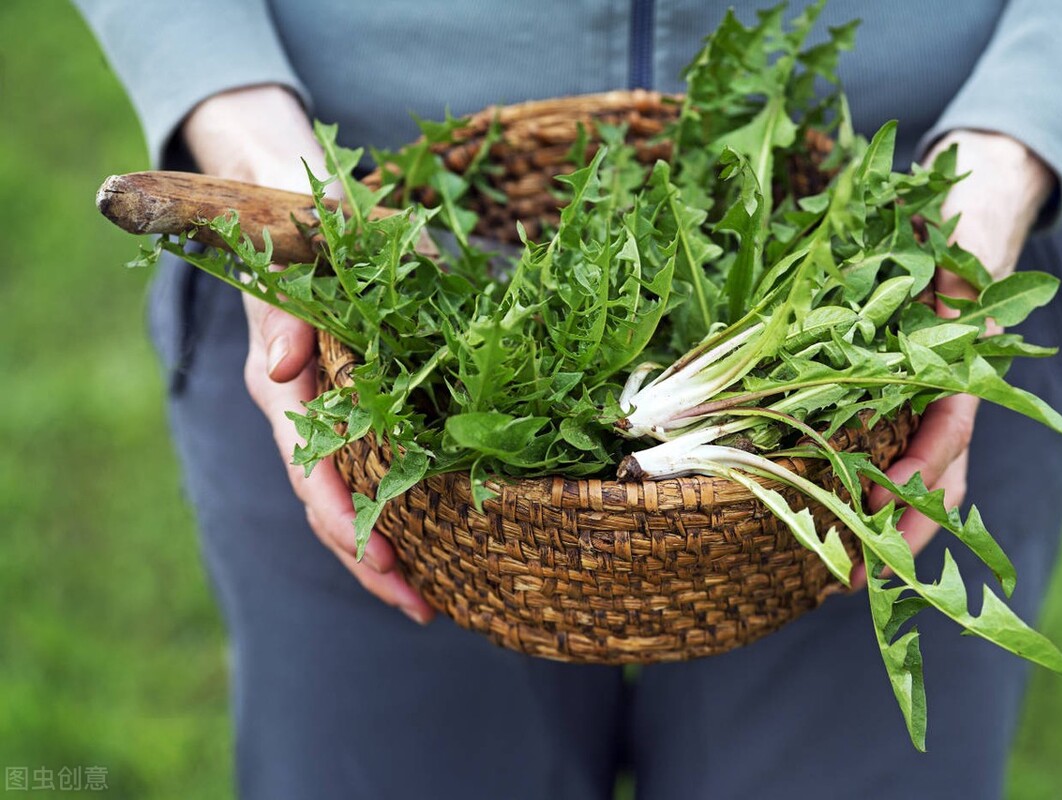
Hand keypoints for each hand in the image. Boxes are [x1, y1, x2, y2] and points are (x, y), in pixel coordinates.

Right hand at [182, 85, 433, 622]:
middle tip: (419, 604)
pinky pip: (362, 473)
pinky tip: (427, 548)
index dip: (343, 510)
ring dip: (378, 552)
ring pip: (342, 498)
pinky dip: (390, 513)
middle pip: (324, 500)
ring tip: (427, 601)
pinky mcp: (346, 407)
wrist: (285, 201)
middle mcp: (296, 406)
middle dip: (367, 555)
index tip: (379, 550)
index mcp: (282, 376)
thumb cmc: (303, 220)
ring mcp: (320, 412)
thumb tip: (286, 366)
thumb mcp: (299, 245)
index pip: (309, 460)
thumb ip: (291, 300)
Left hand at [850, 129, 1054, 588]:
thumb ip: (935, 285)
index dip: (917, 471)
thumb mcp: (942, 247)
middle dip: (905, 530)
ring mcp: (932, 398)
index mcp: (962, 359)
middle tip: (861, 581)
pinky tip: (851, 526)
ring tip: (851, 577)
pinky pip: (901, 457)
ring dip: (893, 529)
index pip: (947, 430)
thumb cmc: (949, 222)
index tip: (880, 505)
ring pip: (927, 479)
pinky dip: (883, 497)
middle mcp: (951, 388)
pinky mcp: (905, 397)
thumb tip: (897, 315)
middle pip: (941, 476)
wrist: (967, 205)